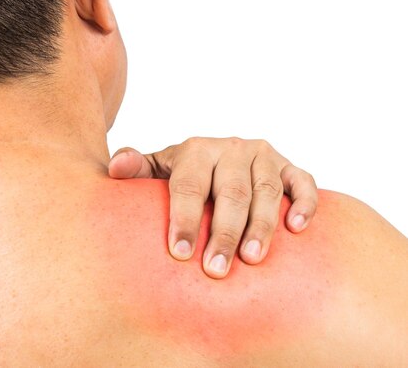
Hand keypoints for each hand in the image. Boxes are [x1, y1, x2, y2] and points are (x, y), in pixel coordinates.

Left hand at [108, 137, 317, 278]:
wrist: (212, 159)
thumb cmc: (180, 176)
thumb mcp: (155, 171)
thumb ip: (135, 169)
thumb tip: (115, 168)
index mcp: (195, 150)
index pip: (189, 186)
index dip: (184, 219)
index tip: (179, 254)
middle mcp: (230, 148)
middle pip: (230, 192)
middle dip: (223, 232)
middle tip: (216, 269)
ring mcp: (262, 155)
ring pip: (266, 190)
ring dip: (261, 225)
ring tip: (252, 259)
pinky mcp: (288, 165)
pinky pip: (303, 181)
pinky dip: (303, 202)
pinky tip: (296, 228)